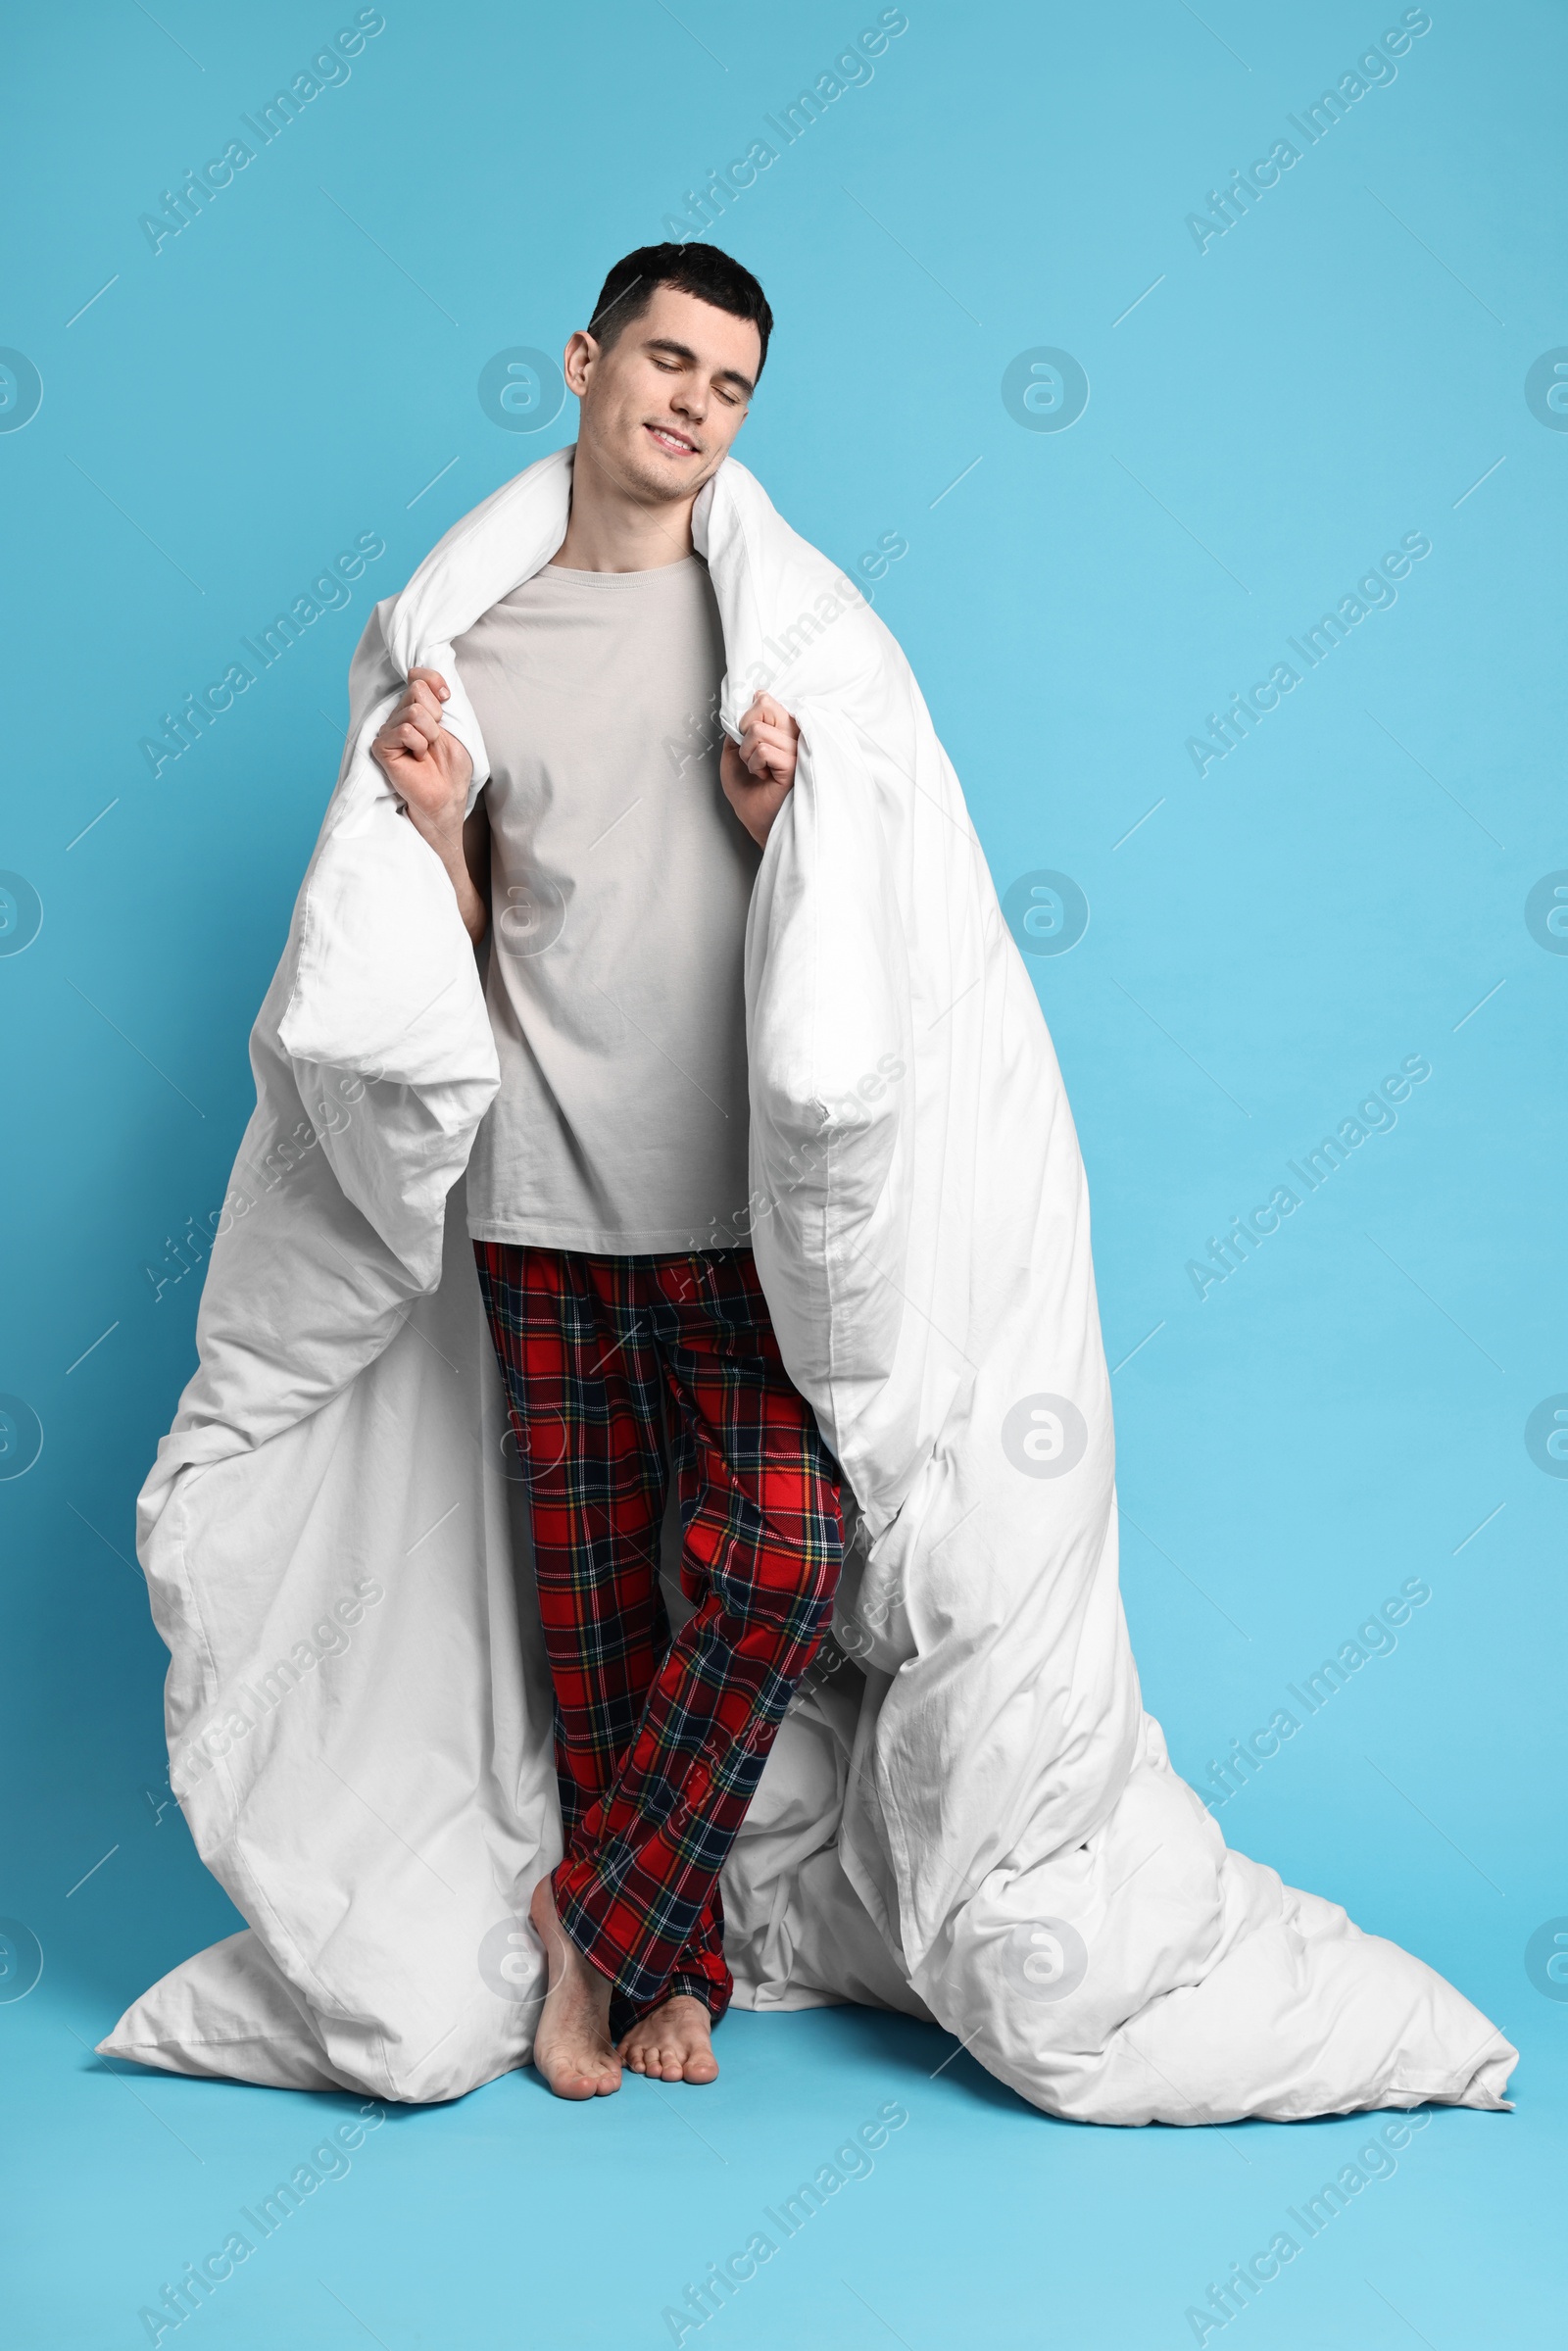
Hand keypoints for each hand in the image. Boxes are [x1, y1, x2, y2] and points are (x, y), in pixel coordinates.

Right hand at [370, 667, 485, 944]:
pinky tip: (416, 759)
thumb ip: (437, 704)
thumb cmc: (450, 772)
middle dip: (435, 716)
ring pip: (412, 710)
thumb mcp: (453, 732)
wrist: (443, 803)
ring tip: (426, 753)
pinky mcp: (381, 747)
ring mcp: (388, 732)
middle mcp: (398, 718)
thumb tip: (420, 679)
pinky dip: (418, 744)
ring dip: (430, 734)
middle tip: (434, 741)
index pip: (418, 677)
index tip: (446, 698)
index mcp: (416, 712)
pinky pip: (404, 730)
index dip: (433, 681)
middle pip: (416, 691)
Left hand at [720, 693, 798, 847]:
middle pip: (765, 705)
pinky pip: (763, 750)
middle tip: (749, 753)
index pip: (765, 700)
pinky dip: (753, 765)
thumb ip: (739, 728)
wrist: (755, 821)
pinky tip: (763, 777)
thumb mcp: (733, 753)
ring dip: (747, 754)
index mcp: (781, 730)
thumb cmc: (748, 792)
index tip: (746, 734)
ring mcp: (796, 749)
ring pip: (758, 731)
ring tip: (758, 770)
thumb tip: (746, 706)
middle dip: (745, 729)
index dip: (749, 714)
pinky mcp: (794, 764)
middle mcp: (792, 735)